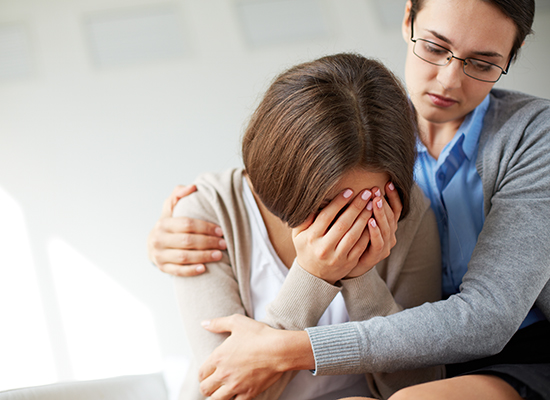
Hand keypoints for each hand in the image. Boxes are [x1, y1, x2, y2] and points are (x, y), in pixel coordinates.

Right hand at [147, 185, 226, 275]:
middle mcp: (158, 239)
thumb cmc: (168, 225)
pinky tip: (204, 268)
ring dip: (204, 256)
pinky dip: (191, 270)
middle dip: (208, 242)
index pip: (187, 224)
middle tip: (224, 244)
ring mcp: (159, 255)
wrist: (153, 245)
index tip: (220, 231)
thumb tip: (193, 187)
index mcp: (163, 223)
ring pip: (184, 257)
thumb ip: (179, 194)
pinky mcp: (162, 268)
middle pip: (188, 241)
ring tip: (219, 255)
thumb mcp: (169, 208)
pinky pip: (178, 271)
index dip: (206, 227)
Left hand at [199, 314, 313, 399]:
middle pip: (205, 389)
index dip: (203, 374)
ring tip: (222, 391)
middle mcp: (223, 374)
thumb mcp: (237, 322)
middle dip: (207, 387)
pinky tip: (236, 394)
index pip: (201, 374)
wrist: (279, 349)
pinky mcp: (248, 394)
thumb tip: (203, 323)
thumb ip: (218, 323)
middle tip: (213, 384)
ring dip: (217, 396)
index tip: (208, 373)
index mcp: (218, 357)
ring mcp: (236, 386)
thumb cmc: (259, 335)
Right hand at [291, 187, 373, 283]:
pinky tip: (374, 220)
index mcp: (311, 238)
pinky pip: (361, 246)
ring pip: (354, 234)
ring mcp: (337, 257)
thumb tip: (314, 199)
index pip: (326, 216)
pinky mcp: (349, 263)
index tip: (349, 190)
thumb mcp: (299, 234)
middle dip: (356, 206)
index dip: (338, 202)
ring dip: (365, 218)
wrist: (313, 275)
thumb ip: (305, 218)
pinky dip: (368, 232)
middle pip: (343, 224)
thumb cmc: (306, 247)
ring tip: (372, 204)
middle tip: (366, 193)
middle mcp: (324, 248)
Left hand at [346, 181, 400, 278]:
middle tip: (377, 189)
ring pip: (386, 227)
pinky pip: (378, 242)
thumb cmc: (353, 239)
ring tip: (375, 201)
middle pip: (391, 216)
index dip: (394, 196)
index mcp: (387, 225)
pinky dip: (375, 231)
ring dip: (380, 213)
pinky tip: (370, 221)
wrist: (348, 265)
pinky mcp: (377, 255)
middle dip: (384, 201)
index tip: (388, 183)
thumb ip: (362, 207)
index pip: (395, 208)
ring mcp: (385, 245)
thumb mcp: (359, 221)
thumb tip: (357, 186)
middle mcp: (389, 234)